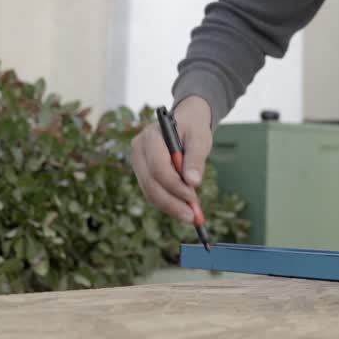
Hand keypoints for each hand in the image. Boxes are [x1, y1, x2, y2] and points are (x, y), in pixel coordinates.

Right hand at [130, 95, 212, 222]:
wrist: (185, 122)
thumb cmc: (193, 128)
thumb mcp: (199, 138)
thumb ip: (195, 158)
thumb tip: (192, 182)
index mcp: (151, 136)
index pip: (158, 166)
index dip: (174, 185)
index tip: (193, 197)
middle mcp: (139, 149)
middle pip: (151, 182)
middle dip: (172, 202)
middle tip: (192, 216)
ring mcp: (138, 162)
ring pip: (150, 191)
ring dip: (170, 206)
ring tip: (191, 216)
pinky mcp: (142, 173)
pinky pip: (152, 192)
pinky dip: (167, 203)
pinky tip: (182, 210)